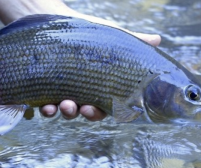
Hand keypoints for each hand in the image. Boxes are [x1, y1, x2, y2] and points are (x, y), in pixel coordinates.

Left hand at [0, 0, 160, 120]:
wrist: (52, 21)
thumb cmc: (84, 30)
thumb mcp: (110, 36)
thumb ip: (133, 41)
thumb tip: (159, 39)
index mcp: (96, 85)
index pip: (104, 106)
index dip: (105, 111)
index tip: (106, 109)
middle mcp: (79, 91)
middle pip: (84, 112)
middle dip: (85, 114)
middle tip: (83, 108)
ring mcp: (59, 91)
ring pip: (64, 111)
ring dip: (65, 113)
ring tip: (65, 105)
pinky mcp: (41, 87)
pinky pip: (42, 104)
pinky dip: (45, 108)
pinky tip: (45, 106)